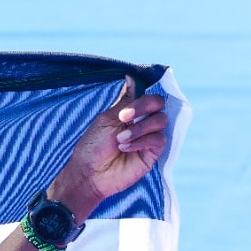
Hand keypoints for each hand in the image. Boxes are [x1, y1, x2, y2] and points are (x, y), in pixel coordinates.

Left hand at [49, 78, 169, 217]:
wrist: (89, 175)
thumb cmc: (93, 147)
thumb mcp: (107, 120)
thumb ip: (125, 101)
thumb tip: (132, 76)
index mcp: (131, 113)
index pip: (149, 97)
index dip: (141, 101)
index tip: (123, 113)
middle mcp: (143, 122)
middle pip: (159, 104)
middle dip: (143, 108)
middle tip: (123, 119)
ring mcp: (149, 137)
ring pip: (160, 121)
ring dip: (139, 129)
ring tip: (120, 140)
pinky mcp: (153, 153)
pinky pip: (159, 139)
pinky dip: (142, 141)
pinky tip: (126, 148)